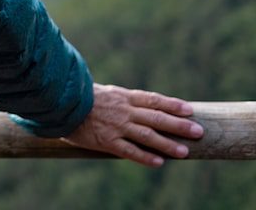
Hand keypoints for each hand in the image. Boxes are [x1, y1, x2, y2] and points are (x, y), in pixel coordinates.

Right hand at [63, 83, 204, 166]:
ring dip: (167, 144)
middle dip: (178, 125)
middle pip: (156, 118)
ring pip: (147, 135)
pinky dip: (145, 157)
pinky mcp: (106, 140)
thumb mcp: (102, 92)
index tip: (189, 110)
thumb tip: (136, 104)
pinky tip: (158, 162)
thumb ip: (120, 99)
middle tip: (198, 131)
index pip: (153, 100)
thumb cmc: (78, 97)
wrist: (58, 104)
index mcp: (122, 96)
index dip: (172, 105)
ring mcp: (115, 126)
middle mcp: (123, 110)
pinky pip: (129, 151)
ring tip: (184, 152)